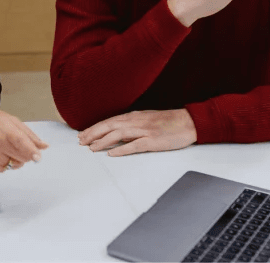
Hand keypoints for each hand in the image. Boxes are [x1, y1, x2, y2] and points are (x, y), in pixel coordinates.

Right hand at [0, 109, 48, 171]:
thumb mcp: (9, 119)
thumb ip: (28, 134)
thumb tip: (44, 146)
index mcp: (6, 130)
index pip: (23, 145)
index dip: (32, 153)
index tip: (38, 157)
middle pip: (21, 158)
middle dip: (26, 155)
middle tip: (20, 147)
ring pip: (13, 165)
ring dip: (14, 159)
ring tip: (6, 147)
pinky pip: (2, 170)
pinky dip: (4, 164)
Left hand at [77, 109, 196, 155]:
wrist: (188, 122)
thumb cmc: (168, 122)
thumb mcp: (146, 120)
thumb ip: (131, 126)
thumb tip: (116, 133)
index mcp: (133, 117)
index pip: (109, 121)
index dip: (94, 128)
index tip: (83, 134)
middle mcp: (136, 121)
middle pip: (109, 125)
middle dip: (93, 133)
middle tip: (81, 141)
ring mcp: (144, 130)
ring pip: (118, 134)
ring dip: (103, 140)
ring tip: (91, 147)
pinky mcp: (152, 140)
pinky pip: (134, 145)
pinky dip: (121, 149)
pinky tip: (111, 153)